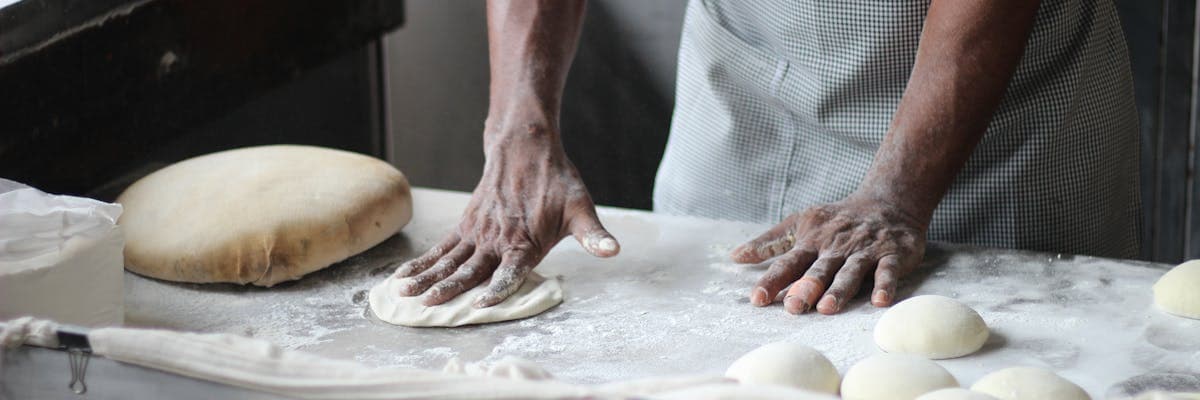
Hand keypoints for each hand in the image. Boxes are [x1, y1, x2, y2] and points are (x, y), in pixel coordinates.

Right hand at [391, 129, 618, 307]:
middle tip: (428, 306)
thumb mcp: (581, 208)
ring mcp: (478, 232)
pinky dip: (422, 263)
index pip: (510, 270)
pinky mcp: (466, 225)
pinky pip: (441, 248)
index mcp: (525, 242)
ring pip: (448, 260)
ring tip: (404, 294)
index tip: (481, 303)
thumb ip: (594, 236)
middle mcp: (497, 239)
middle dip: (448, 289)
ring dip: (426, 277)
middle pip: (470, 269)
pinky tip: (403, 277)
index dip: (497, 288)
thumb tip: (613, 251)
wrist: (525, 147)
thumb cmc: (557, 182)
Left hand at [730, 195, 926, 314]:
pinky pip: (888, 270)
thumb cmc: (837, 219)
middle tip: (793, 306)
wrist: (889, 200)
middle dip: (806, 287)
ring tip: (828, 308)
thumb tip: (735, 256)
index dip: (773, 280)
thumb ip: (770, 242)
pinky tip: (879, 300)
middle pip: (819, 269)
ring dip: (839, 289)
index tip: (757, 298)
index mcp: (812, 241)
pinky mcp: (892, 254)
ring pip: (850, 271)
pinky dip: (885, 284)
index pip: (788, 263)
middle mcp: (836, 247)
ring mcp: (865, 250)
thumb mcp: (801, 223)